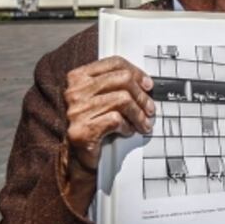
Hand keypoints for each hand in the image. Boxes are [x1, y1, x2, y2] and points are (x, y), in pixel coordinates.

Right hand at [62, 56, 154, 213]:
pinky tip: (128, 131)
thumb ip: (116, 86)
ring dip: (139, 114)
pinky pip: (116, 120)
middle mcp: (74, 92)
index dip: (136, 72)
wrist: (77, 160)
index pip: (114, 63)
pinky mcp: (82, 130)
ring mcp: (76, 111)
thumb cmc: (94, 126)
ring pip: (123, 100)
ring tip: (143, 124)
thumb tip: (146, 83)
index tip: (148, 85)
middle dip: (142, 95)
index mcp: (78, 78)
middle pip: (122, 80)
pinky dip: (127, 126)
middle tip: (150, 109)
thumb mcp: (102, 99)